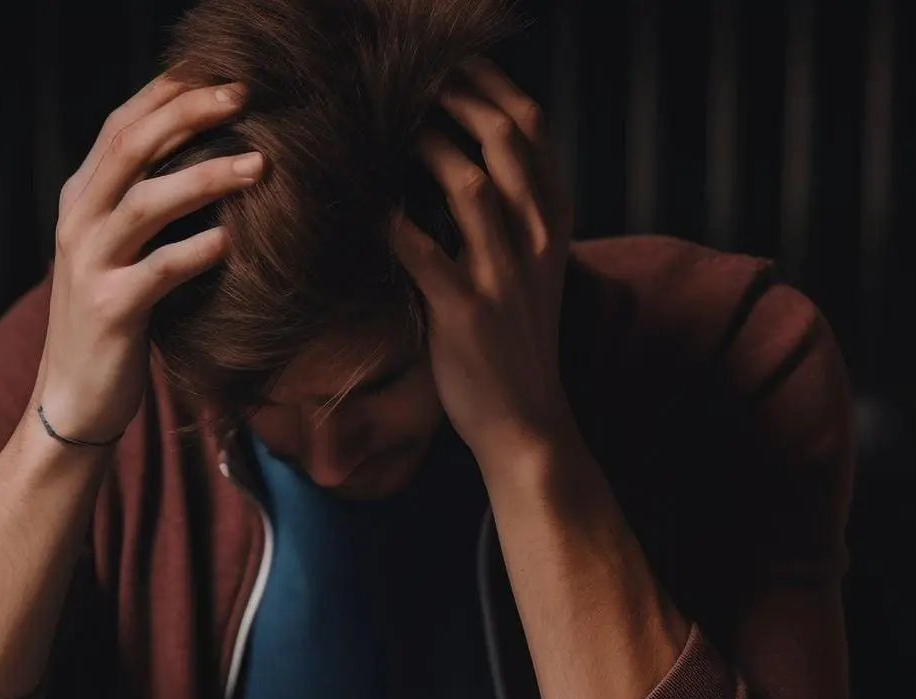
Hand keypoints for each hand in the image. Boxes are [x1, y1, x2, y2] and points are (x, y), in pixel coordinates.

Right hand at [35, 74, 263, 441]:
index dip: (167, 92)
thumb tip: (205, 153)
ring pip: (145, 202)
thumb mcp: (118, 249)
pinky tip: (232, 241)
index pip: (120, 125)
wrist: (73, 397)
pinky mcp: (111, 311)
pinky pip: (158, 271)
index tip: (221, 72)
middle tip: (244, 96)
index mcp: (81, 199)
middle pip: (130, 146)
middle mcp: (79, 223)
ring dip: (204, 176)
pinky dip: (197, 251)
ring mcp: (90, 265)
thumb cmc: (114, 318)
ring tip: (258, 163)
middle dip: (188, 114)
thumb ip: (143, 202)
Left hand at [390, 59, 576, 472]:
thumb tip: (455, 153)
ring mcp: (504, 275)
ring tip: (384, 124)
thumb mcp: (528, 264)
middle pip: (505, 138)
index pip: (531, 127)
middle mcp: (537, 238)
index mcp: (553, 219)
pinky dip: (391, 221)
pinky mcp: (467, 312)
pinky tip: (363, 203)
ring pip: (470, 184)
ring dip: (423, 145)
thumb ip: (507, 210)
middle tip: (406, 77)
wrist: (525, 420)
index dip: (488, 82)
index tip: (446, 60)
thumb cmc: (513, 337)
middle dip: (454, 95)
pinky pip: (424, 253)